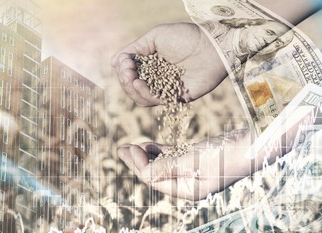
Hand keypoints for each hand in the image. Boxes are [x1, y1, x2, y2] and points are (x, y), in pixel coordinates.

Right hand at [111, 23, 226, 105]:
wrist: (212, 45)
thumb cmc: (185, 37)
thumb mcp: (154, 37)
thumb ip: (134, 49)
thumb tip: (114, 62)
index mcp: (150, 63)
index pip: (129, 72)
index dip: (123, 70)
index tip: (124, 63)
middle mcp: (156, 78)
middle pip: (132, 87)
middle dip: (125, 80)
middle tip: (127, 73)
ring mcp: (165, 89)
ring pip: (141, 97)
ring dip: (133, 90)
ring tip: (133, 80)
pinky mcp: (176, 98)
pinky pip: (156, 101)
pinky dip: (145, 94)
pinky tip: (140, 84)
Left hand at [117, 130, 251, 200]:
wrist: (255, 143)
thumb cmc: (226, 154)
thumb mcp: (193, 161)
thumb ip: (167, 167)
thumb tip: (142, 173)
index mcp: (188, 190)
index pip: (155, 180)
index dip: (139, 165)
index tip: (128, 149)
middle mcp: (189, 184)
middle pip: (156, 174)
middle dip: (138, 162)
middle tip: (122, 148)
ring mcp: (194, 171)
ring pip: (164, 165)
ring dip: (147, 155)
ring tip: (133, 146)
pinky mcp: (198, 159)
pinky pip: (174, 157)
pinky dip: (161, 151)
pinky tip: (150, 145)